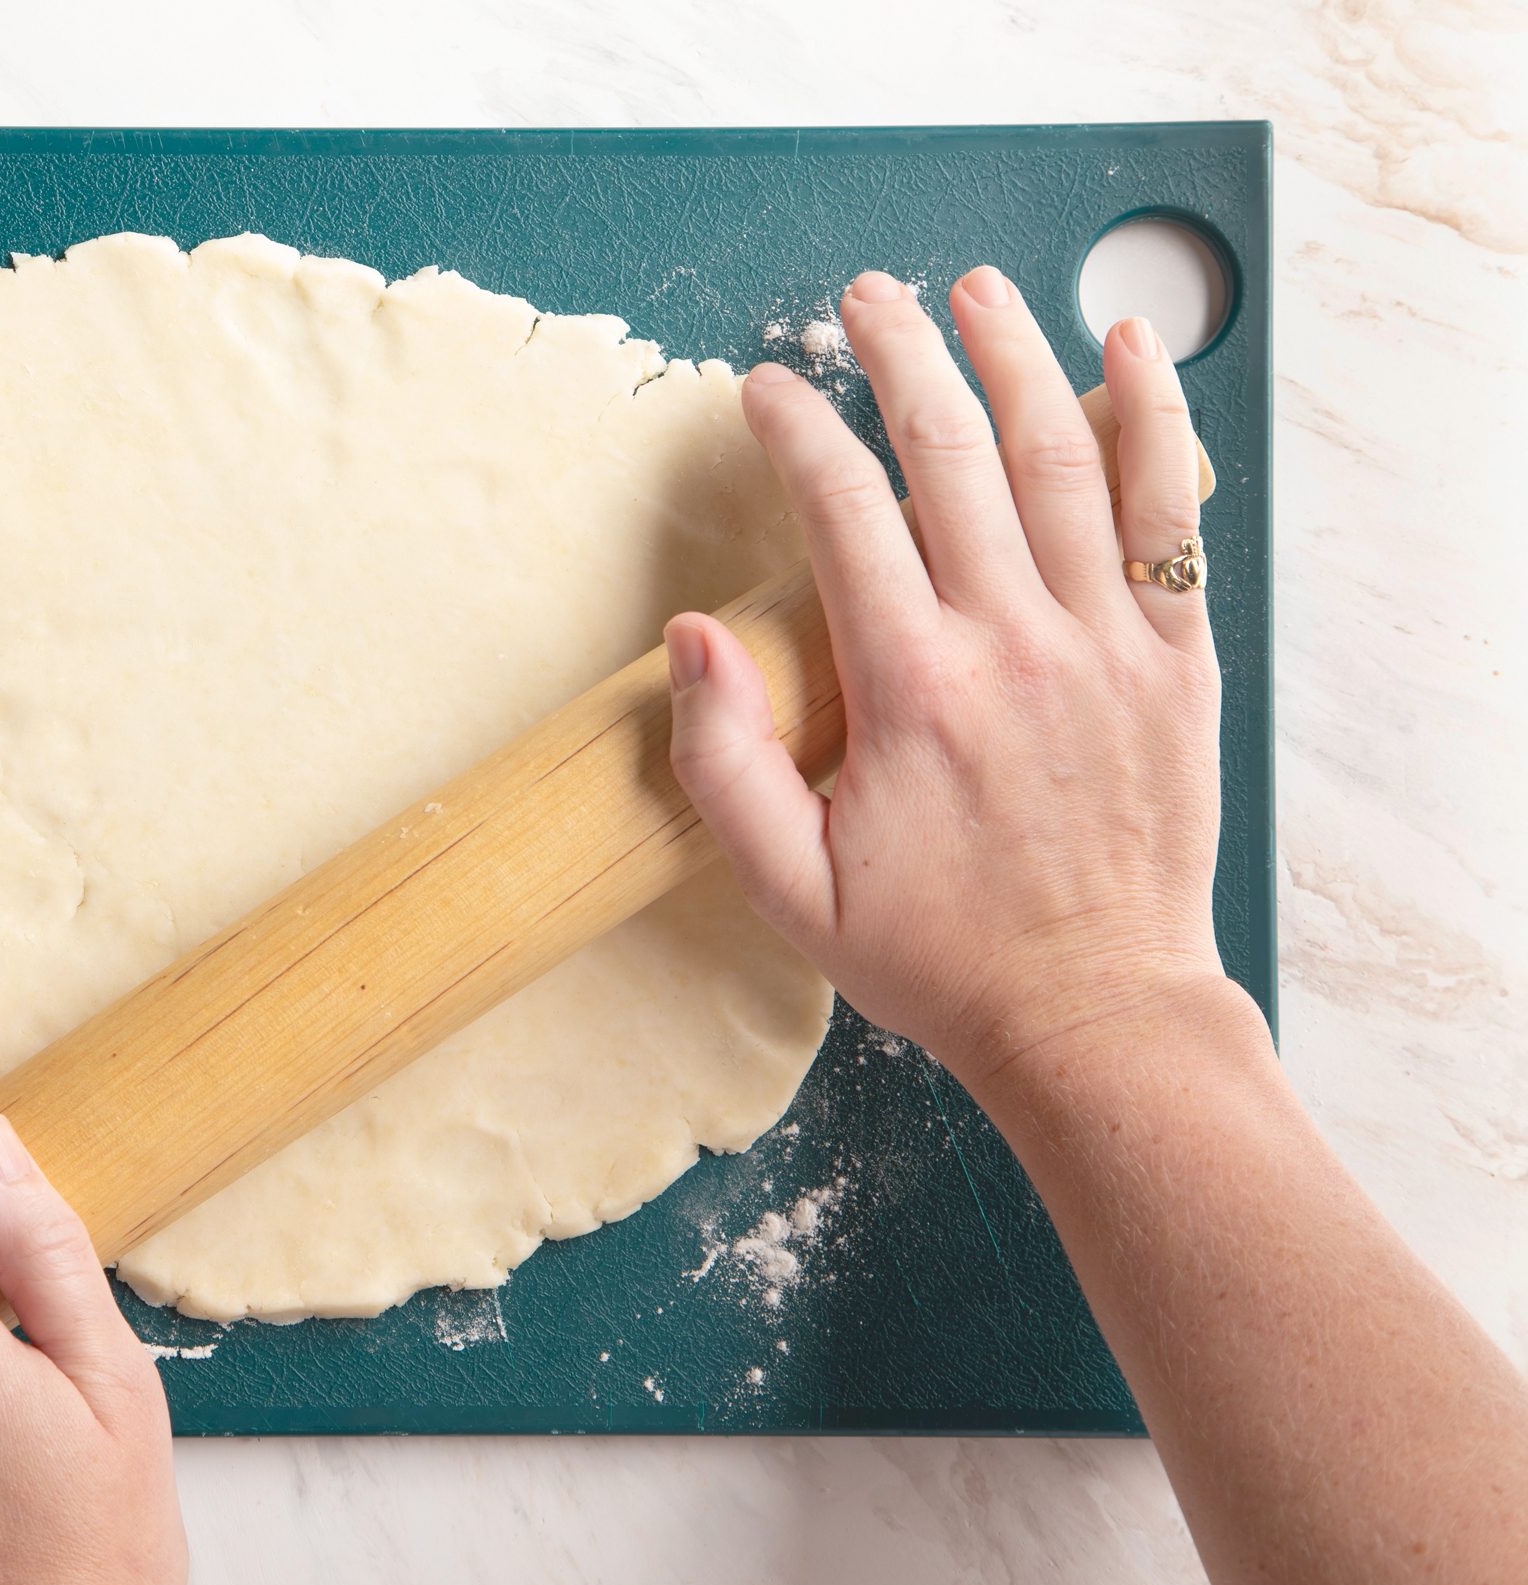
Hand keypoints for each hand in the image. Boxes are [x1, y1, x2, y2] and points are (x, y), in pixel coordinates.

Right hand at [666, 268, 1228, 1088]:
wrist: (1092, 1012)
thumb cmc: (933, 955)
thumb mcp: (787, 885)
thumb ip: (722, 758)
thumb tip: (691, 634)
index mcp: (910, 688)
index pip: (842, 508)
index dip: (794, 429)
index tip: (763, 386)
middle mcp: (1012, 643)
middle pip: (950, 450)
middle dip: (899, 353)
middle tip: (864, 297)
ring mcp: (1107, 642)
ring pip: (1060, 456)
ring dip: (1012, 354)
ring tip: (973, 287)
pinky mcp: (1178, 659)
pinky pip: (1169, 513)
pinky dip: (1153, 420)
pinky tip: (1129, 349)